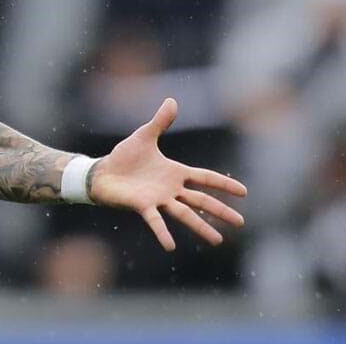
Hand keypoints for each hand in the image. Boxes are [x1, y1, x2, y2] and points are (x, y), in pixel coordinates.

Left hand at [89, 98, 247, 251]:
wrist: (102, 172)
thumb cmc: (124, 157)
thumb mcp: (144, 136)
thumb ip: (160, 121)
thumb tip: (172, 100)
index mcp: (175, 172)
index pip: (205, 178)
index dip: (223, 184)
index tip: (244, 192)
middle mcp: (171, 189)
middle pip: (201, 200)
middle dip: (221, 210)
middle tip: (240, 223)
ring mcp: (158, 199)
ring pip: (185, 214)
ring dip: (201, 227)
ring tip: (217, 240)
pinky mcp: (143, 206)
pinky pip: (155, 221)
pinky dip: (163, 233)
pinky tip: (171, 246)